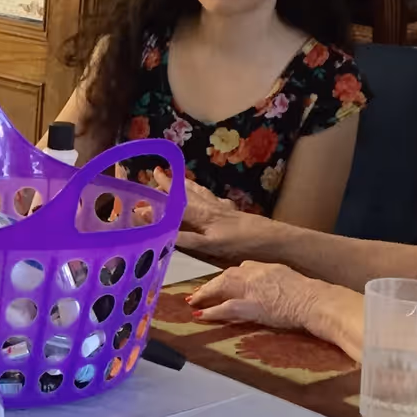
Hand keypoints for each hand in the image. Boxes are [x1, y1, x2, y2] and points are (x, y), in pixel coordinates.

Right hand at [152, 170, 269, 259]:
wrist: (274, 239)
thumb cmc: (241, 244)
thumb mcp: (209, 245)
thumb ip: (184, 237)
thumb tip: (158, 231)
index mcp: (202, 214)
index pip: (175, 202)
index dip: (159, 196)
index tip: (142, 188)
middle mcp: (210, 207)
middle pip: (187, 192)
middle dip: (171, 183)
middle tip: (157, 171)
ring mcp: (224, 208)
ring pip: (202, 193)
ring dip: (188, 185)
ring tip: (180, 178)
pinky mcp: (235, 212)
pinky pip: (216, 199)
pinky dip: (209, 195)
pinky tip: (212, 198)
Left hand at [187, 261, 324, 330]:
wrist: (317, 302)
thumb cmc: (312, 296)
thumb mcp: (292, 281)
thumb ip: (277, 281)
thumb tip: (272, 289)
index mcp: (268, 267)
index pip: (243, 268)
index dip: (229, 277)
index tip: (221, 282)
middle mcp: (257, 273)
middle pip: (228, 275)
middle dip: (212, 283)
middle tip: (199, 291)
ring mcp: (252, 288)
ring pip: (222, 286)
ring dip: (206, 293)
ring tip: (194, 300)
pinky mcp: (251, 305)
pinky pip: (226, 308)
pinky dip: (212, 311)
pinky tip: (201, 315)